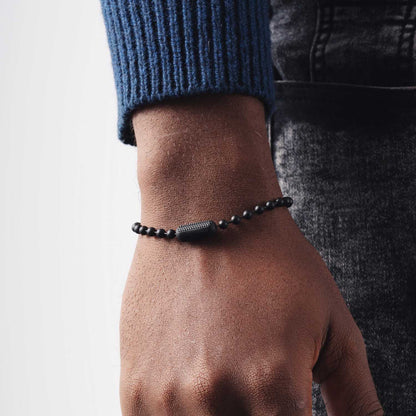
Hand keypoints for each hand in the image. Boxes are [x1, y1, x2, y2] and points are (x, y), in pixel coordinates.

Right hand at [120, 95, 382, 414]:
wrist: (205, 213)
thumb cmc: (271, 261)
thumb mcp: (334, 326)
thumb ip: (359, 399)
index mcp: (274, 392)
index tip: (288, 405)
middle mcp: (216, 402)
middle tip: (256, 388)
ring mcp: (166, 398)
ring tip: (224, 375)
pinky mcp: (133, 387)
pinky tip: (194, 386)